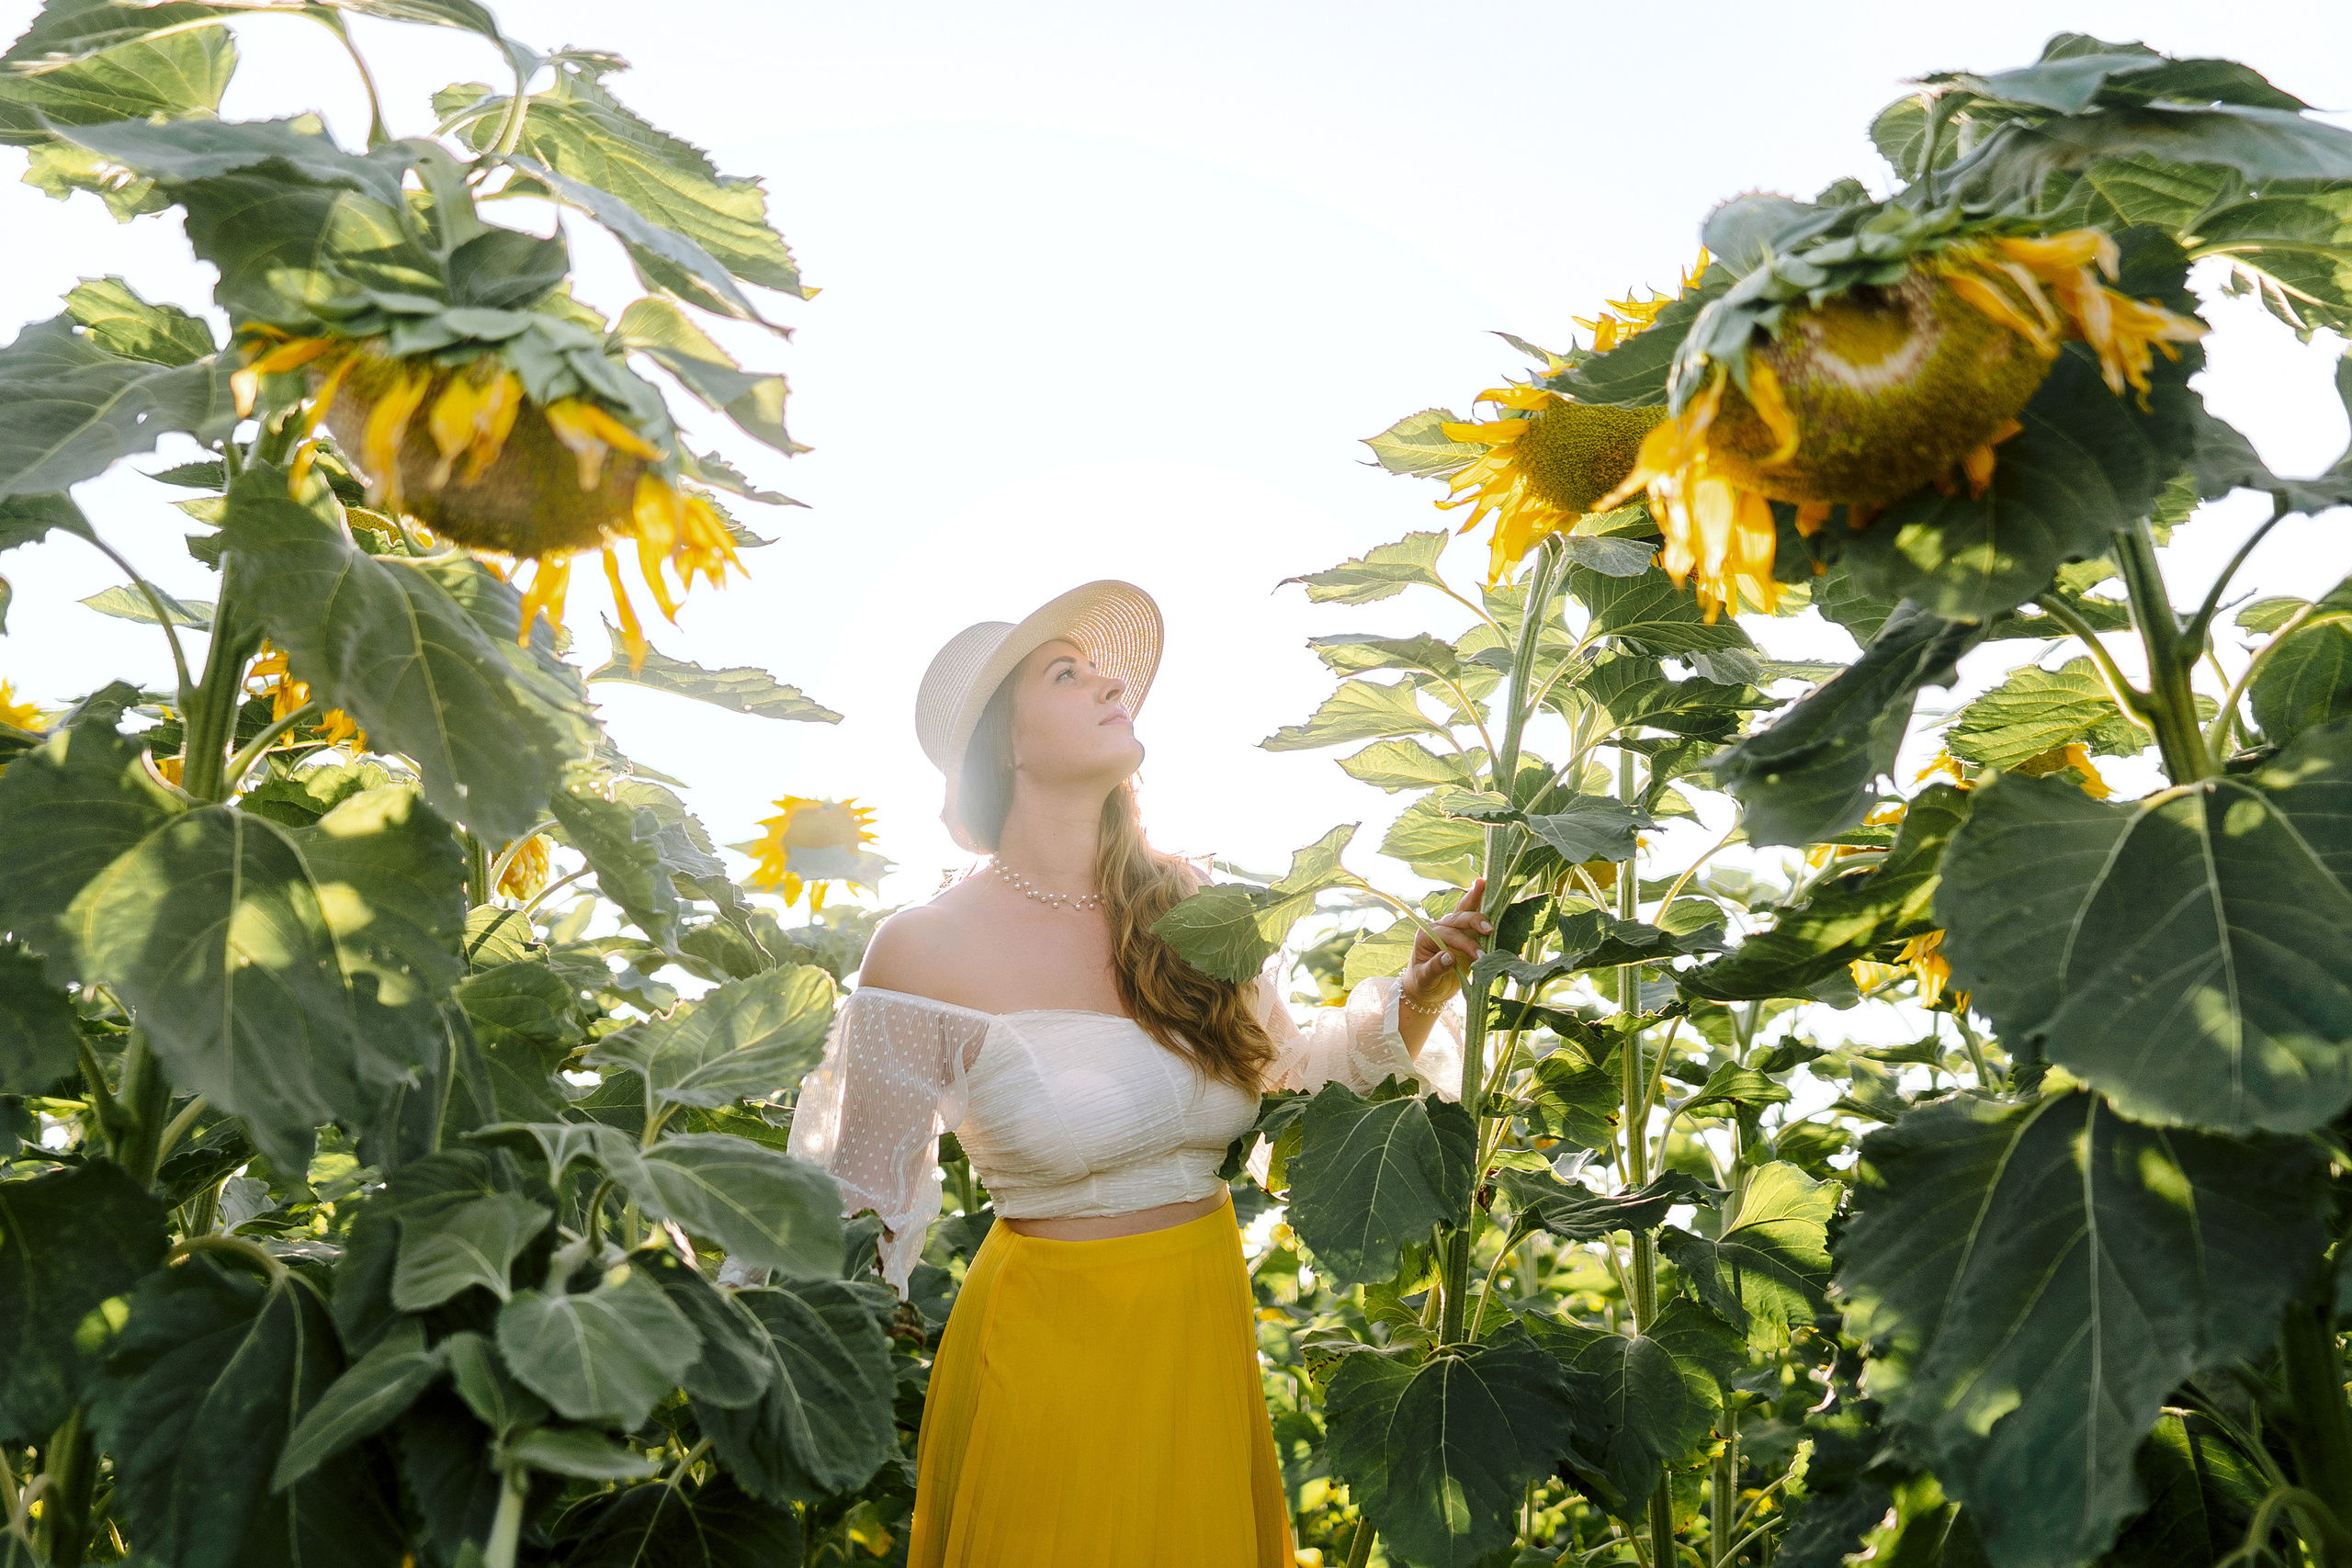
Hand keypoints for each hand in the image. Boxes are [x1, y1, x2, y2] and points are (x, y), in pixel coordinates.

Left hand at [1400, 876, 1488, 1015]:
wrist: (1427, 989)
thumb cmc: (1423, 984)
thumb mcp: (1425, 979)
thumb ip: (1435, 968)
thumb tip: (1449, 957)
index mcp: (1426, 936)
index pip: (1449, 936)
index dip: (1466, 944)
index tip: (1480, 957)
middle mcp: (1439, 928)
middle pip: (1457, 918)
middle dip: (1474, 921)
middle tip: (1489, 929)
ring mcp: (1452, 928)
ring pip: (1464, 910)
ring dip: (1476, 899)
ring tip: (1483, 882)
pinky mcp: (1464, 933)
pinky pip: (1473, 919)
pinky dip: (1481, 905)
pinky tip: (1487, 893)